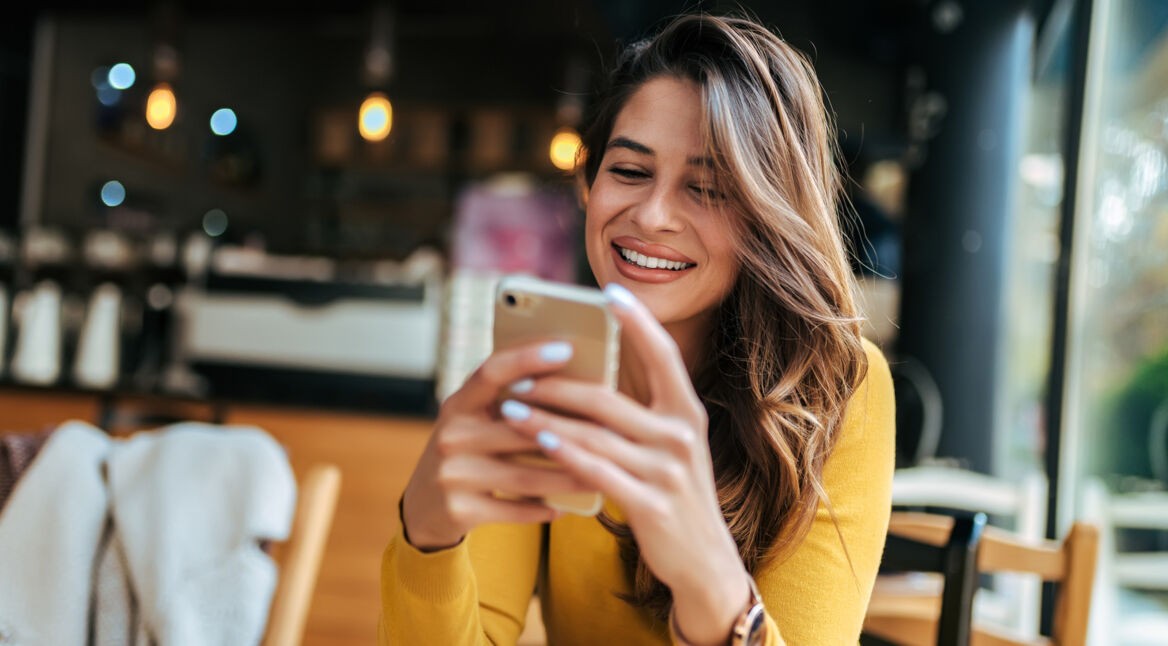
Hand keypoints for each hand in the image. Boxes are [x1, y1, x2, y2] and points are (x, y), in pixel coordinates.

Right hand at [400, 340, 594, 550]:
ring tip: (602, 475)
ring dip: (567, 477)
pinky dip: (544, 510)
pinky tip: (568, 508)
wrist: (424, 508)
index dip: (526, 357)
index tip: (566, 348)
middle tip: (611, 430)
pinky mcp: (458, 510)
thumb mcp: (476, 422)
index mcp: (458, 404)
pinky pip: (514, 510)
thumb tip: (576, 382)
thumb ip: (510, 404)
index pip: (491, 371)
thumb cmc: (468, 453)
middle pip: (518, 429)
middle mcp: (450, 435)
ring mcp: (451, 474)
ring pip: (524, 475)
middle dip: (568, 432)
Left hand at [498, 283, 749, 643]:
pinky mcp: (651, 503)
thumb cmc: (674, 492)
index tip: (609, 292)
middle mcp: (681, 435)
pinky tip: (537, 441)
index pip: (663, 355)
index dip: (637, 321)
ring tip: (511, 406)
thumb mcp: (670, 445)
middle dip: (558, 382)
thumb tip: (595, 369)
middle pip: (609, 397)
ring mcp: (668, 471)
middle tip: (518, 372)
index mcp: (687, 412)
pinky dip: (564, 454)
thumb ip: (642, 409)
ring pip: (595, 434)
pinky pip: (597, 471)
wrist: (704, 561)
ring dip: (547, 418)